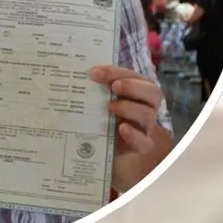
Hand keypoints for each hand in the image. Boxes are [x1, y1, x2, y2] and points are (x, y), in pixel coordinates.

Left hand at [92, 65, 167, 192]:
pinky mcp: (138, 147)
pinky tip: (121, 129)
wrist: (108, 150)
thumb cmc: (103, 118)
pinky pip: (144, 142)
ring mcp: (143, 128)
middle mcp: (144, 108)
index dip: (118, 72)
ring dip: (130, 108)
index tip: (95, 73)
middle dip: (133, 87)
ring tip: (110, 107)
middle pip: (152, 93)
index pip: (135, 77)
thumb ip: (93, 88)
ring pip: (147, 115)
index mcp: (136, 92)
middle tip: (114, 86)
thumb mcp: (98, 101)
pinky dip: (134, 134)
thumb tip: (69, 74)